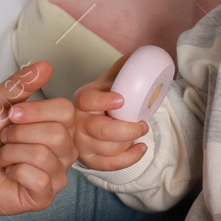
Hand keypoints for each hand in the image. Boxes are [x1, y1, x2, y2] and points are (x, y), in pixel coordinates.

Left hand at [0, 61, 76, 220]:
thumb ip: (21, 84)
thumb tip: (45, 66)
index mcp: (58, 126)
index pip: (66, 110)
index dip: (36, 111)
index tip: (12, 115)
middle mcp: (64, 150)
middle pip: (57, 134)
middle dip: (19, 134)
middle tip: (5, 139)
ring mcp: (57, 175)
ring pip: (44, 155)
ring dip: (12, 153)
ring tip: (4, 156)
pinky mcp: (44, 196)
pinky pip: (38, 179)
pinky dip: (14, 171)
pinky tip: (9, 173)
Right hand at [73, 56, 149, 171]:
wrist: (86, 122)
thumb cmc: (100, 102)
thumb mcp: (106, 84)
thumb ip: (120, 70)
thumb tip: (136, 55)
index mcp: (82, 99)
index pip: (88, 100)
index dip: (104, 101)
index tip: (122, 100)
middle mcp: (77, 123)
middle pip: (103, 130)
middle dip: (128, 130)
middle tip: (143, 124)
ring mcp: (81, 143)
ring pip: (109, 148)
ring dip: (130, 141)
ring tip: (139, 133)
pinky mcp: (89, 159)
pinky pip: (110, 165)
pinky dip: (130, 158)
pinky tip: (141, 149)